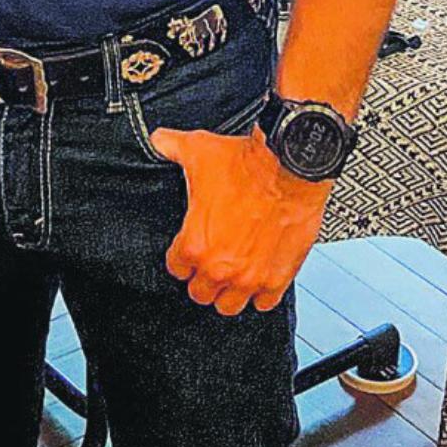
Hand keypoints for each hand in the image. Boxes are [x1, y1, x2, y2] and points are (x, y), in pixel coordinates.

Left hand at [149, 125, 329, 316]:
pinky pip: (264, 304)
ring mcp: (250, 278)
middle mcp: (219, 268)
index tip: (189, 249)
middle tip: (211, 261)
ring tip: (232, 275)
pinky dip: (260, 294)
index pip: (176, 269)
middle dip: (202, 278)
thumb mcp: (197, 149)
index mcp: (194, 244)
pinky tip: (259, 277)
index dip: (181, 257)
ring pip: (229, 307)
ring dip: (228, 292)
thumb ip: (171, 146)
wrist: (288, 166)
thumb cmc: (245, 163)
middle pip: (200, 294)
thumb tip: (158, 140)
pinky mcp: (278, 278)